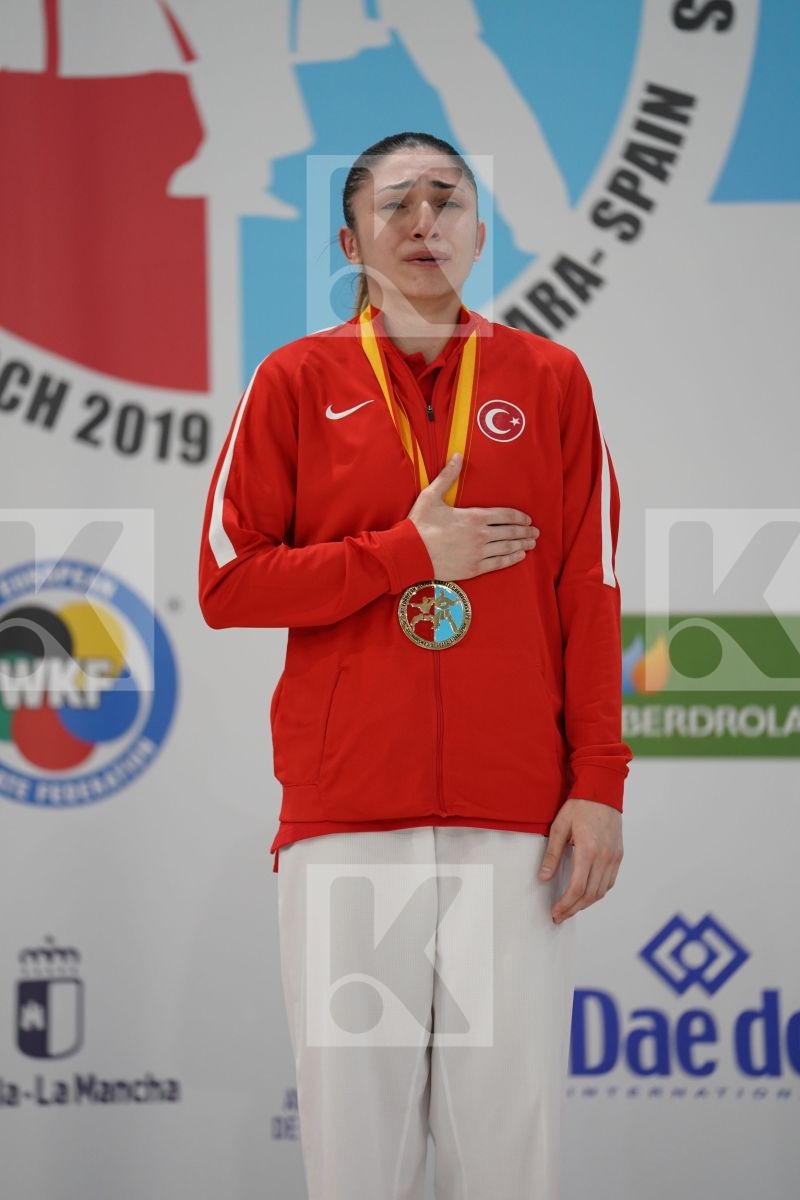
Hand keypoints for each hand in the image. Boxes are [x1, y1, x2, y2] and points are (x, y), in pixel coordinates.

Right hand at [407, 453, 538, 579]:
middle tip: (535, 532)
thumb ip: (447, 476)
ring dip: (522, 544)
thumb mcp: (431, 496)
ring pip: (508, 547)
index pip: (505, 515)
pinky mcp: (474, 568)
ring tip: (531, 543)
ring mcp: (479, 553)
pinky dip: (512, 559)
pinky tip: (520, 556)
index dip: (519, 517)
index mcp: (474, 516)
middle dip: (525, 531)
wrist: (410, 553)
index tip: (527, 519)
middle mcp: (481, 535)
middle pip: (510, 532)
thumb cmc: (419, 524)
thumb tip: (457, 456)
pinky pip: (499, 563)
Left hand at [538, 799, 622, 923]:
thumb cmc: (579, 806)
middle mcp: (604, 856)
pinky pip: (609, 881)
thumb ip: (552, 855)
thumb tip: (543, 878)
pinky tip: (585, 894)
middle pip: (590, 894)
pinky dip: (597, 892)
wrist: (602, 791)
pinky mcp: (618, 855)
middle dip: (573, 908)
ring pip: (601, 891)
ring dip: (585, 903)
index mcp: (588, 850)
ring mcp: (614, 857)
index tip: (555, 912)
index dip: (566, 904)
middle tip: (559, 915)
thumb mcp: (559, 827)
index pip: (577, 887)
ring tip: (570, 908)